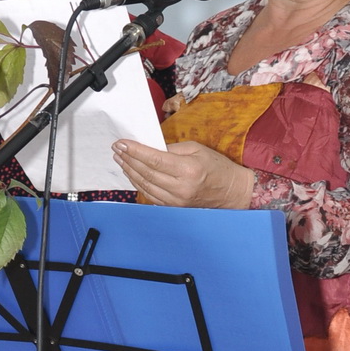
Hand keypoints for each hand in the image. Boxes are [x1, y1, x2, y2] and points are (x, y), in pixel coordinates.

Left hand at [111, 138, 255, 209]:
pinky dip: (139, 184)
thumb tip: (151, 147)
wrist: (232, 192)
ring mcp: (176, 200)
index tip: (121, 144)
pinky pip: (151, 195)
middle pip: (146, 172)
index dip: (135, 151)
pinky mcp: (175, 207)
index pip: (154, 159)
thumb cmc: (218, 167)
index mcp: (188, 169)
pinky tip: (132, 174)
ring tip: (120, 160)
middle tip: (117, 150)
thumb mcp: (197, 149)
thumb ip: (172, 148)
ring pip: (145, 185)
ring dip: (130, 172)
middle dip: (128, 160)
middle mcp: (180, 187)